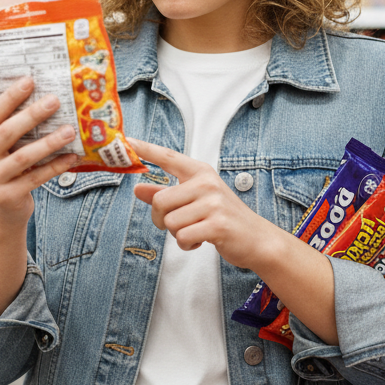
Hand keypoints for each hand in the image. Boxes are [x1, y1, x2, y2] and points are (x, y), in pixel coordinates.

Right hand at [0, 77, 80, 226]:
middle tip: (55, 101)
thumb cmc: (9, 170)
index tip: (30, 80)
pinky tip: (72, 157)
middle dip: (32, 115)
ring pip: (23, 157)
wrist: (3, 212)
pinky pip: (36, 178)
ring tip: (70, 131)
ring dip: (49, 142)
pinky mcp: (6, 197)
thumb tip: (44, 97)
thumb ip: (13, 129)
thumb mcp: (2, 149)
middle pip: (7, 133)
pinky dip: (55, 167)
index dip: (10, 97)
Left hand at [129, 137, 283, 272]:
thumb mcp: (195, 200)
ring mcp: (214, 203)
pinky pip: (183, 237)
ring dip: (176, 234)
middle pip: (160, 201)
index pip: (168, 157)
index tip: (127, 140)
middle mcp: (207, 183)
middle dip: (161, 219)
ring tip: (194, 232)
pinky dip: (186, 245)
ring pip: (170, 222)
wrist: (258, 239)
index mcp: (200, 173)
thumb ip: (166, 193)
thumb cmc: (223, 217)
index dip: (146, 149)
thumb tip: (137, 188)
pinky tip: (200, 242)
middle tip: (176, 225)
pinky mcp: (218, 225)